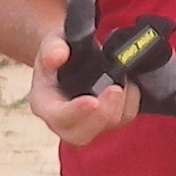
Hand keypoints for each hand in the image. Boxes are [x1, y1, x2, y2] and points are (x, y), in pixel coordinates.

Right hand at [29, 29, 139, 146]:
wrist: (73, 53)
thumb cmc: (60, 49)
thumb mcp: (52, 41)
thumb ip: (51, 47)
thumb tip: (57, 55)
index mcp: (44, 103)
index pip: (56, 117)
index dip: (74, 112)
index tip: (92, 101)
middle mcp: (63, 119)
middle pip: (81, 134)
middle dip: (102, 114)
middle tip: (116, 89)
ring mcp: (87, 121)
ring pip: (107, 125)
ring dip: (120, 103)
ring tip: (122, 77)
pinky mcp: (107, 118)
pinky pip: (125, 117)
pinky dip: (131, 100)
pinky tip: (128, 82)